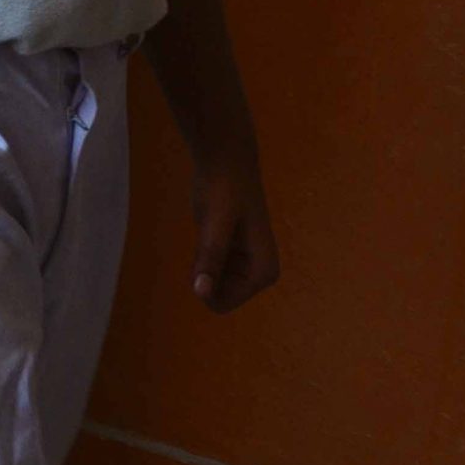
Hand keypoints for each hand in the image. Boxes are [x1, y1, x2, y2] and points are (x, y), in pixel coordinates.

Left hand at [190, 148, 280, 312]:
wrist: (227, 161)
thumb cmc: (224, 188)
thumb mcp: (215, 223)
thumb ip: (210, 257)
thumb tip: (200, 292)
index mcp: (264, 273)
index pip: (222, 303)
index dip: (202, 286)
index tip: (200, 256)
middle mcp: (259, 274)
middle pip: (216, 296)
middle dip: (203, 272)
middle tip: (207, 238)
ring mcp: (246, 266)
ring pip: (211, 283)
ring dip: (201, 261)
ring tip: (210, 231)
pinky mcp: (232, 255)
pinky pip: (208, 270)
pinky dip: (200, 255)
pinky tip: (209, 231)